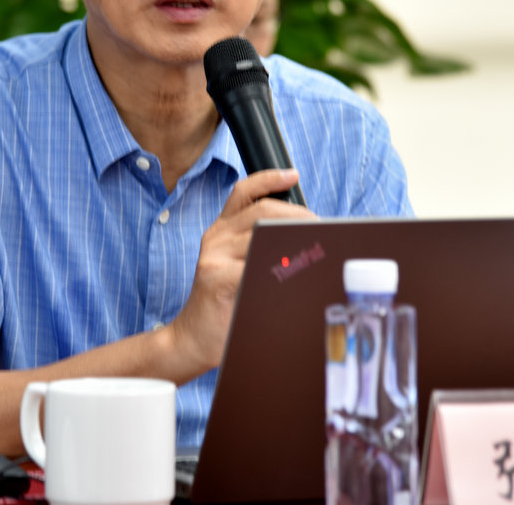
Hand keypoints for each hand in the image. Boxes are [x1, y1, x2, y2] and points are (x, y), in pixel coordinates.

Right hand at [167, 168, 311, 373]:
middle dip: (297, 215)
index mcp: (220, 231)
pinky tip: (296, 272)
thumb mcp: (236, 267)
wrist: (192, 339)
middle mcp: (215, 237)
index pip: (244, 193)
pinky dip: (279, 268)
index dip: (269, 179)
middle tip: (321, 228)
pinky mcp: (217, 277)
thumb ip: (258, 249)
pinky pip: (255, 264)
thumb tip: (301, 240)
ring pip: (262, 234)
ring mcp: (214, 256)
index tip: (292, 174)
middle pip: (262, 210)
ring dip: (294, 239)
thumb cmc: (224, 307)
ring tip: (317, 246)